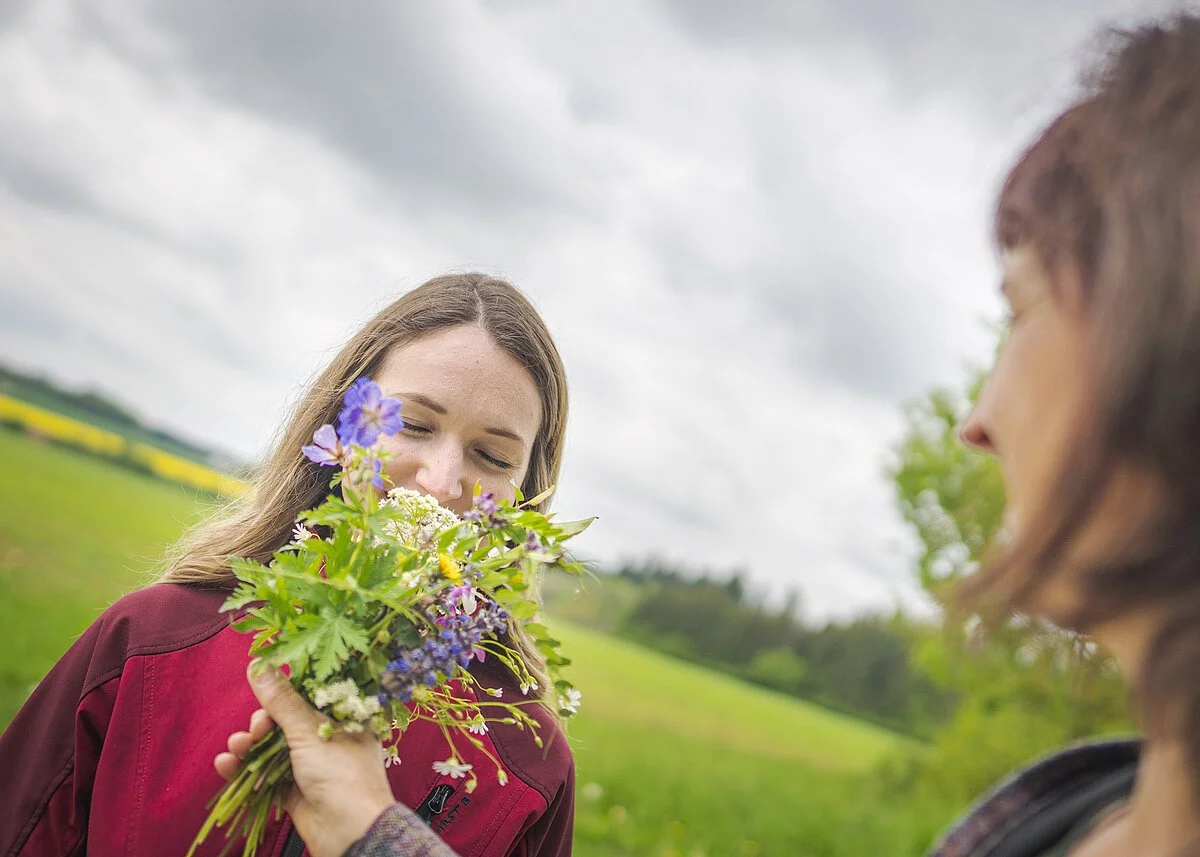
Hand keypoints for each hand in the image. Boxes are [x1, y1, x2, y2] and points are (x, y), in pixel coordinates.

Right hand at [214, 663, 397, 856]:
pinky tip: (226, 765)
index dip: (282, 692)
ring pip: (271, 747)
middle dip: (261, 723)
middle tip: (255, 730)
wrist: (350, 833)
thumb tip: (258, 665)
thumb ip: (280, 701)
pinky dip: (244, 769)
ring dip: (248, 746)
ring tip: (236, 748)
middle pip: (284, 721)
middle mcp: (326, 737)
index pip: (307, 694)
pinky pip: (263, 774)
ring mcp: (309, 764)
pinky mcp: (293, 788)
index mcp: (342, 716)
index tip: (261, 690)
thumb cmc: (342, 775)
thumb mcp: (308, 731)